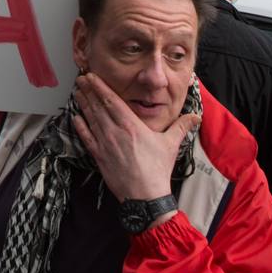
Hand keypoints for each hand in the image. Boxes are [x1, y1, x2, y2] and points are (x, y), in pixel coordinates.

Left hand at [71, 73, 198, 204]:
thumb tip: (196, 116)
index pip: (112, 101)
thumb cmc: (157, 169)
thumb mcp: (171, 144)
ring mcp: (105, 144)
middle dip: (89, 91)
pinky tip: (75, 118)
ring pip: (91, 119)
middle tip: (80, 79)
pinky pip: (86, 138)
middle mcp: (115, 132)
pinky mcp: (99, 157)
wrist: (144, 196)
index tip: (92, 76)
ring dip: (83, 105)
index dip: (100, 87)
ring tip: (77, 92)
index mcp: (131, 125)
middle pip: (98, 107)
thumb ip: (181, 127)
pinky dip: (80, 127)